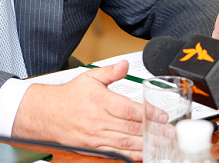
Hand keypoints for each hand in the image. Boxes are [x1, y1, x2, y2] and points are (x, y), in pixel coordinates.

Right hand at [12, 60, 154, 160]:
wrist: (48, 114)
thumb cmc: (69, 96)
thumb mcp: (89, 78)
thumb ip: (110, 72)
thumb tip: (125, 64)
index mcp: (101, 101)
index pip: (129, 109)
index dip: (148, 114)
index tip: (162, 116)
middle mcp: (100, 120)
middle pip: (131, 128)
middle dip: (153, 131)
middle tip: (170, 132)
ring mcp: (97, 136)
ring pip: (126, 142)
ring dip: (146, 144)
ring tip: (162, 144)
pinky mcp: (94, 147)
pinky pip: (116, 152)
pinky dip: (131, 155)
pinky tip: (143, 154)